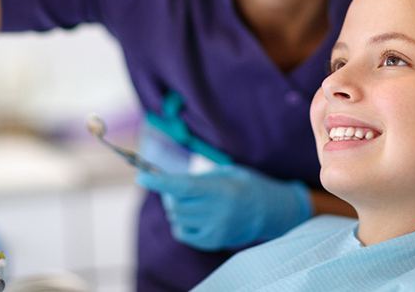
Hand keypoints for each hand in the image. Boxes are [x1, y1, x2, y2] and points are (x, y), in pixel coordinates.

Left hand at [137, 165, 312, 249]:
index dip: (160, 182)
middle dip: (169, 192)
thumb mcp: (228, 172)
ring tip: (190, 198)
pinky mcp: (213, 242)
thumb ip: (200, 178)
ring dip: (175, 206)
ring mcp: (215, 230)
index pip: (183, 187)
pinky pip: (183, 232)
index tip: (142, 176)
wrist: (272, 212)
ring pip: (177, 218)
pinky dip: (181, 221)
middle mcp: (217, 212)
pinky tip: (194, 213)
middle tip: (176, 184)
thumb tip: (172, 182)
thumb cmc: (248, 184)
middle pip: (176, 203)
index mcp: (222, 190)